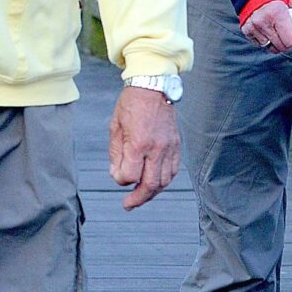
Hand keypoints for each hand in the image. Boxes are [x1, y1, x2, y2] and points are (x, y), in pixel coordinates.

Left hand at [109, 86, 180, 209]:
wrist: (153, 87)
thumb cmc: (131, 104)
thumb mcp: (115, 127)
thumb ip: (116, 154)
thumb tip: (116, 175)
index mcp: (138, 143)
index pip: (130, 176)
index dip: (121, 180)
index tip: (117, 176)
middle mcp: (156, 149)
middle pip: (150, 185)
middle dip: (138, 199)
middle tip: (129, 204)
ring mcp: (169, 148)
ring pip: (164, 181)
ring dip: (152, 193)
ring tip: (141, 196)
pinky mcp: (176, 145)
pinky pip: (173, 171)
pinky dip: (164, 181)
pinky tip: (155, 183)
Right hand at [240, 0, 291, 53]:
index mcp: (277, 12)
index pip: (291, 40)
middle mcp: (263, 22)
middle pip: (281, 47)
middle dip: (288, 41)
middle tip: (288, 29)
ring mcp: (253, 27)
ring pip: (270, 47)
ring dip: (276, 40)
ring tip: (276, 27)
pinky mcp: (245, 30)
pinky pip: (259, 44)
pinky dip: (265, 39)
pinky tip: (267, 27)